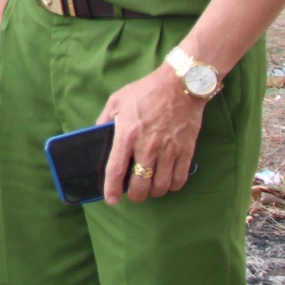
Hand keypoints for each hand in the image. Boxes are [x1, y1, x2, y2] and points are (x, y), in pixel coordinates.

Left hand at [98, 64, 205, 202]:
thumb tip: (99, 135)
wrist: (179, 85)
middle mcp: (147, 146)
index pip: (116, 169)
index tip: (111, 200)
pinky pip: (179, 178)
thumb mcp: (117, 100)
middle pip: (140, 184)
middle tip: (134, 195)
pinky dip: (173, 186)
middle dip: (136, 195)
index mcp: (126, 134)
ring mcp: (168, 150)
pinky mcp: (186, 151)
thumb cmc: (146, 91)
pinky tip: (168, 183)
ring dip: (154, 192)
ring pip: (160, 185)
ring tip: (150, 189)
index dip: (112, 188)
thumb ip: (105, 119)